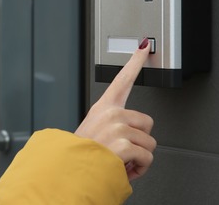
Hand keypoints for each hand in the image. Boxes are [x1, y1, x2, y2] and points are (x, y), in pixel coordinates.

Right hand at [74, 39, 155, 180]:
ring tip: (120, 161)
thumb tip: (131, 136)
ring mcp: (117, 126)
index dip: (135, 61)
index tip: (144, 45)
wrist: (69, 173)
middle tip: (122, 151)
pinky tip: (124, 168)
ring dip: (139, 158)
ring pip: (149, 143)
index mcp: (102, 108)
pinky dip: (139, 169)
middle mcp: (110, 113)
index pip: (122, 79)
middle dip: (140, 141)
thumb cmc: (81, 157)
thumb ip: (113, 127)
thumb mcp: (93, 134)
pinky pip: (147, 158)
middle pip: (147, 122)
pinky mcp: (124, 142)